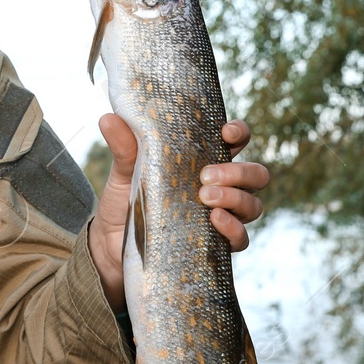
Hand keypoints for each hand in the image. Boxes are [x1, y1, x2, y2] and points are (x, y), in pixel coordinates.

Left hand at [88, 115, 267, 311]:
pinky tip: (214, 219)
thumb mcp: (122, 173)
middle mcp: (218, 188)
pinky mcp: (214, 245)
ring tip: (205, 197)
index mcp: (201, 161)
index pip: (234, 141)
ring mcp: (220, 217)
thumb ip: (123, 147)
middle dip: (240, 171)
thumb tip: (108, 118)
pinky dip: (233, 228)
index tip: (226, 132)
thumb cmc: (122, 202)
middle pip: (255, 175)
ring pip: (252, 205)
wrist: (108, 245)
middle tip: (207, 175)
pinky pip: (241, 239)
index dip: (239, 133)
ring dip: (236, 198)